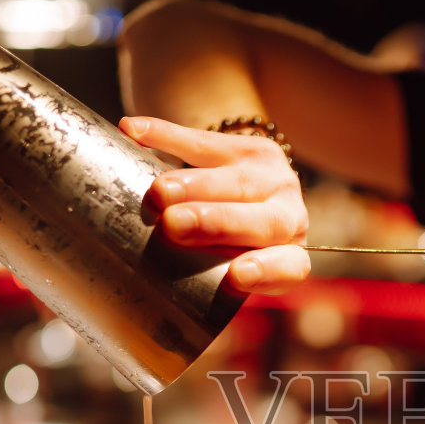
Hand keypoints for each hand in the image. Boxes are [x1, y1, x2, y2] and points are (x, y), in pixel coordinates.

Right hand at [119, 115, 311, 294]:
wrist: (247, 201)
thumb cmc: (230, 253)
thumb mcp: (228, 273)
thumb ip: (206, 281)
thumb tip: (148, 291)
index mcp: (289, 260)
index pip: (288, 268)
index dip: (265, 271)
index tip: (237, 275)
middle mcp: (288, 218)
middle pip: (260, 221)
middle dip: (215, 222)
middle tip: (174, 225)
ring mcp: (271, 178)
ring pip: (235, 181)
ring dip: (194, 184)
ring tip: (159, 191)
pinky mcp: (246, 147)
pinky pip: (203, 141)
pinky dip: (166, 135)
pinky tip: (135, 132)